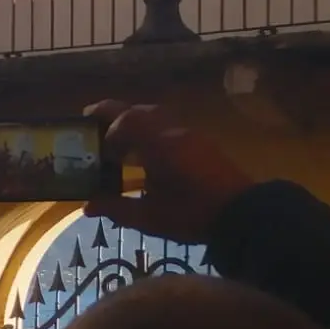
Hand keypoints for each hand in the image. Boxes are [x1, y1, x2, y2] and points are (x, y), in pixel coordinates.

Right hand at [82, 101, 254, 243]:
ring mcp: (191, 136)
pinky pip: (169, 128)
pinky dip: (151, 134)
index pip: (125, 120)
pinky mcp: (202, 145)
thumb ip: (116, 208)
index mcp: (159, 144)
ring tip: (120, 144)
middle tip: (95, 128)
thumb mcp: (149, 217)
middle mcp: (174, 132)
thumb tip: (88, 206)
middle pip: (140, 111)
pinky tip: (147, 157)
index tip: (98, 150)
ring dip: (134, 125)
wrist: (241, 215)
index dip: (106, 130)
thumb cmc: (191, 214)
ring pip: (156, 117)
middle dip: (114, 117)